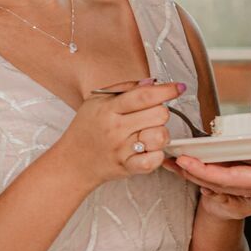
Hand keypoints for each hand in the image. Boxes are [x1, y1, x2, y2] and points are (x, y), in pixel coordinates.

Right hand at [52, 80, 180, 189]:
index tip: (178, 88)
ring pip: (160, 137)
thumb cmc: (87, 129)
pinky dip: (156, 155)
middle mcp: (116, 129)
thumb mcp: (97, 101)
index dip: (166, 90)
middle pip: (159, 115)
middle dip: (161, 112)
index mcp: (109, 109)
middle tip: (151, 116)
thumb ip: (125, 87)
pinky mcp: (127, 167)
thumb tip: (152, 82)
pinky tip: (148, 150)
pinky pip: (154, 161)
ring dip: (160, 134)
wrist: (72, 162)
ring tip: (148, 134)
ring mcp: (122, 150)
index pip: (144, 96)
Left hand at [173, 136, 250, 215]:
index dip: (205, 170)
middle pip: (224, 183)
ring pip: (232, 181)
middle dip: (194, 173)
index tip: (183, 161)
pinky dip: (226, 172)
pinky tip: (217, 166)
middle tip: (166, 161)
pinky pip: (246, 178)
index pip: (232, 178)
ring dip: (206, 173)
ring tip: (182, 163)